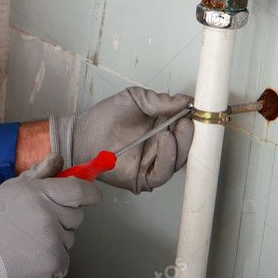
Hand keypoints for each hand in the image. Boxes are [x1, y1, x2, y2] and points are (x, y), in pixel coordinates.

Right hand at [0, 153, 100, 277]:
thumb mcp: (8, 190)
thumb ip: (37, 175)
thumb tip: (57, 158)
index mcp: (37, 192)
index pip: (80, 190)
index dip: (89, 194)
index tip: (90, 197)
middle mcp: (47, 214)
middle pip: (76, 216)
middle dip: (63, 220)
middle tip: (36, 226)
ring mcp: (52, 239)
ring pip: (69, 239)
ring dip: (55, 242)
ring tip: (27, 243)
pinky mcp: (53, 261)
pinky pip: (64, 260)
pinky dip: (51, 262)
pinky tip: (30, 258)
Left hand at [50, 87, 192, 192]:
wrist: (82, 133)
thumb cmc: (105, 117)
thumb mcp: (135, 98)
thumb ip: (159, 100)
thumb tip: (184, 100)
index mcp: (162, 129)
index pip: (185, 128)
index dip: (193, 120)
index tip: (195, 109)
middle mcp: (160, 148)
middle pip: (186, 146)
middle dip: (189, 133)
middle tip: (187, 120)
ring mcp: (152, 163)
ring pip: (178, 160)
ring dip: (181, 144)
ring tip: (173, 130)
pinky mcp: (143, 178)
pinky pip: (162, 173)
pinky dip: (168, 157)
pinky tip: (164, 140)